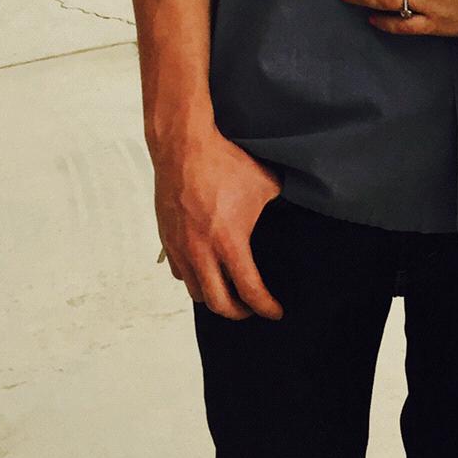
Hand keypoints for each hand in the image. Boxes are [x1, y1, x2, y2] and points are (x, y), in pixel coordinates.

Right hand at [151, 119, 283, 320]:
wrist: (184, 144)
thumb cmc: (225, 161)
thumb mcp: (265, 184)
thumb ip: (278, 206)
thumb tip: (290, 211)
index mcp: (229, 242)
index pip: (249, 291)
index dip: (266, 307)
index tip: (275, 311)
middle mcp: (201, 252)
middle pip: (219, 304)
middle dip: (239, 313)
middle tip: (251, 308)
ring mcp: (180, 246)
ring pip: (195, 291)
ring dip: (214, 297)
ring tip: (229, 291)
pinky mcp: (167, 237)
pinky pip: (179, 271)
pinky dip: (193, 278)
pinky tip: (204, 269)